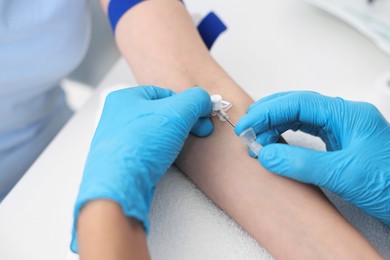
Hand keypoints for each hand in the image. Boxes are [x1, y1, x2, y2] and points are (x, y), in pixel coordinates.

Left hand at [71, 86, 212, 251]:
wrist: (119, 186)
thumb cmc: (140, 145)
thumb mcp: (177, 113)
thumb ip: (195, 100)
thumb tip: (205, 100)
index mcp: (125, 97)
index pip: (165, 93)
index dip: (187, 105)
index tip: (202, 118)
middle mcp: (118, 117)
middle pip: (161, 113)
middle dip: (182, 123)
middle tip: (198, 132)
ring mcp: (119, 140)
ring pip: (155, 133)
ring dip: (172, 139)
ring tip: (179, 148)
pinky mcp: (123, 161)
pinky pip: (148, 151)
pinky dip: (161, 153)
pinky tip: (166, 160)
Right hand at [235, 91, 389, 225]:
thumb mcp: (344, 174)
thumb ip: (302, 163)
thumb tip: (266, 154)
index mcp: (347, 114)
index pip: (299, 103)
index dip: (269, 111)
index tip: (248, 124)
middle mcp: (343, 116)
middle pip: (297, 104)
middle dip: (268, 113)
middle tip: (246, 128)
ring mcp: (341, 129)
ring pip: (300, 116)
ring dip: (275, 124)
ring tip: (256, 137)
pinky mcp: (339, 143)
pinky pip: (306, 131)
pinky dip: (286, 135)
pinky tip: (275, 142)